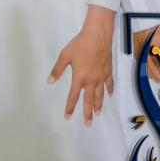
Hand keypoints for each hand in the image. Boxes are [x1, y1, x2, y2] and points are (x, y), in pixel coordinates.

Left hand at [48, 5, 114, 126]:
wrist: (98, 36)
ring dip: (98, 105)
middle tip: (88, 124)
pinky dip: (109, 90)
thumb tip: (50, 82)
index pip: (74, 96)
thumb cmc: (79, 45)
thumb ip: (57, 70)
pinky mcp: (108, 71)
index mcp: (80, 78)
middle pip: (89, 100)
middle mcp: (91, 81)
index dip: (70, 107)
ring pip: (100, 94)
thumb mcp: (65, 56)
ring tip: (98, 113)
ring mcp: (101, 76)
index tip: (68, 116)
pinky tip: (109, 95)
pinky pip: (109, 83)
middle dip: (87, 112)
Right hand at [133, 24, 159, 82]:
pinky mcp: (138, 57)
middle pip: (157, 77)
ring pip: (150, 76)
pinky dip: (152, 75)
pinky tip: (158, 74)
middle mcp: (147, 57)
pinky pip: (145, 70)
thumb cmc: (157, 30)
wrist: (143, 23)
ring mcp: (141, 58)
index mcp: (157, 53)